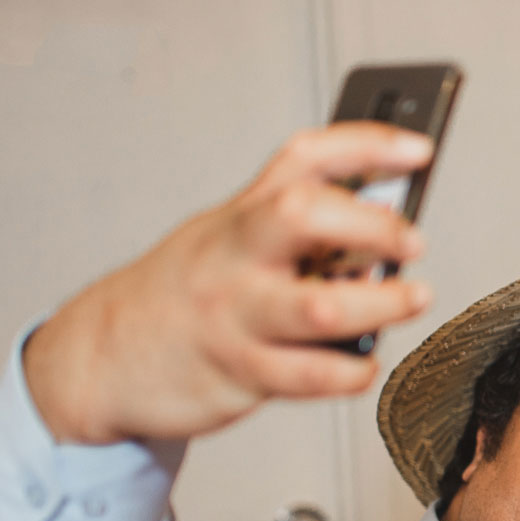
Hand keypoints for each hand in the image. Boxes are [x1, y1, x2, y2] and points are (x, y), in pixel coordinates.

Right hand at [23, 122, 434, 444]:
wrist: (100, 357)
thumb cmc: (183, 296)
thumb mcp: (229, 240)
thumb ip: (297, 234)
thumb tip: (385, 232)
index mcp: (240, 215)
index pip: (305, 158)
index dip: (367, 145)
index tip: (419, 150)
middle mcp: (236, 256)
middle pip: (303, 213)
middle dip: (373, 224)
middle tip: (412, 243)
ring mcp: (235, 314)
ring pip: (320, 306)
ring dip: (382, 304)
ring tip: (411, 299)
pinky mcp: (239, 372)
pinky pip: (312, 375)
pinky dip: (354, 371)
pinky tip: (363, 364)